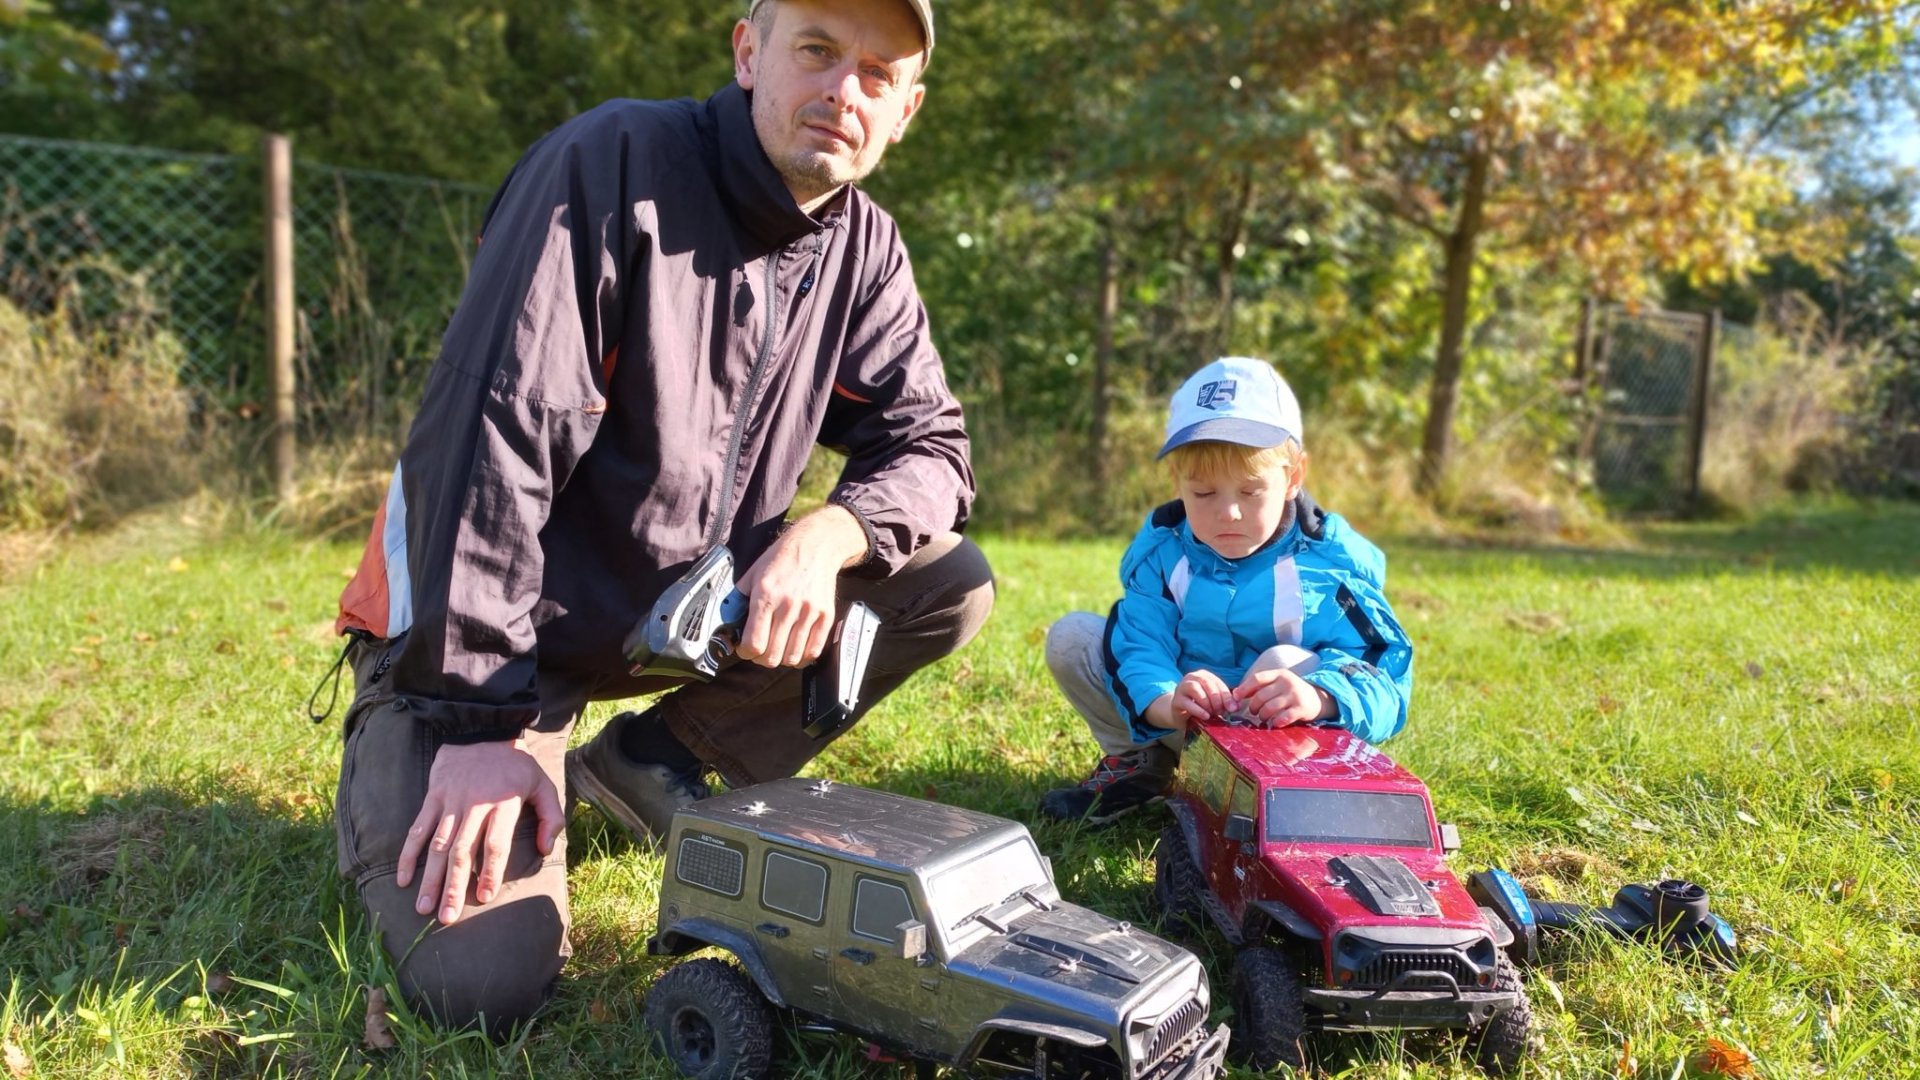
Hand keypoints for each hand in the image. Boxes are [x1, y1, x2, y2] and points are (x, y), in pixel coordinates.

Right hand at [396, 739, 563, 924]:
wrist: (483, 729)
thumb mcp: (543, 784)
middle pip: (461, 851)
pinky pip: (418, 829)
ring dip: (429, 877)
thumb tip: (544, 848)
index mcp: (503, 804)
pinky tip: (403, 878)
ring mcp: (450, 802)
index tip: (484, 897)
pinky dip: (409, 854)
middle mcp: (474, 805)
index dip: (489, 871)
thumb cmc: (516, 765)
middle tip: (447, 917)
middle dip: (453, 886)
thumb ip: (550, 817)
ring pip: (437, 845)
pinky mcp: (433, 797)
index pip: (495, 844)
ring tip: (423, 907)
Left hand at [735, 506, 868, 668]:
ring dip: (782, 659)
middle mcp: (788, 605)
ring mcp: (809, 611)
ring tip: (778, 649)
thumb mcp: (752, 574)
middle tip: (761, 651)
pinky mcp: (826, 615)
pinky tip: (795, 649)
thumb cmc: (781, 559)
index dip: (746, 653)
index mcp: (765, 595)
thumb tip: (727, 625)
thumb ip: (738, 600)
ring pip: (792, 657)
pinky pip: (813, 650)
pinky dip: (802, 657)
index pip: (754, 643)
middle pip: (772, 655)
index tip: (746, 649)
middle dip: (762, 658)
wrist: (816, 545)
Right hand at [1174, 669, 1235, 722]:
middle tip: (1221, 712)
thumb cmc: (1199, 705)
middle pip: (1208, 684)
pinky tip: (1205, 716)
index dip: (1227, 697)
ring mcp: (1182, 687)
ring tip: (1212, 714)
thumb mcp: (1213, 702)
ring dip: (1207, 703)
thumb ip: (1225, 702)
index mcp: (1204, 675)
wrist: (1179, 713)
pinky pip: (1188, 703)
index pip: (1218, 683)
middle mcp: (1192, 677)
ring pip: (1196, 690)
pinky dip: (1198, 710)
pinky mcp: (1176, 700)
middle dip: (1217, 700)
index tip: (1233, 709)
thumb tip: (1237, 706)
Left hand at [1232, 667, 1334, 727]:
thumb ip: (1261, 686)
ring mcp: (1295, 695)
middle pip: (1261, 696)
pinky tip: (1275, 723)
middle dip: (1254, 707)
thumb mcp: (1279, 683)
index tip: (1237, 697)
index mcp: (1279, 674)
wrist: (1319, 699)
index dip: (1244, 688)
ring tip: (1263, 718)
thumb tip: (1236, 693)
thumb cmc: (1292, 692)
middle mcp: (1287, 682)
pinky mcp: (1302, 708)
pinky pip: (1284, 717)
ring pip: (1270, 707)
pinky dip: (1276, 722)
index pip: (1257, 678)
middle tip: (1254, 712)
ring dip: (1263, 716)